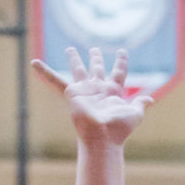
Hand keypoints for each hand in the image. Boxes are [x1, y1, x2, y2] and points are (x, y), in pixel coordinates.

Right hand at [31, 46, 152, 145]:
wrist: (103, 136)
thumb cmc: (119, 128)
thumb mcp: (135, 114)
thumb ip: (140, 104)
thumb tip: (150, 99)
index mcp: (113, 92)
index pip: (118, 73)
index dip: (120, 62)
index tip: (122, 51)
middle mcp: (98, 89)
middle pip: (97, 69)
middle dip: (96, 58)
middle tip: (94, 49)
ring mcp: (85, 90)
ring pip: (78, 70)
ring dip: (74, 59)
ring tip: (70, 49)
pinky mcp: (72, 93)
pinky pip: (55, 80)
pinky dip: (45, 72)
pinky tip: (33, 63)